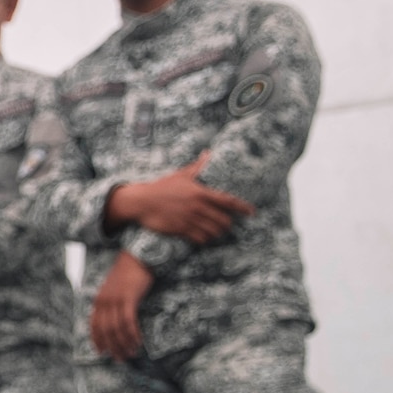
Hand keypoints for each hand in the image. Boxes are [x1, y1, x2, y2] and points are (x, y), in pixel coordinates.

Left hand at [88, 253, 153, 360]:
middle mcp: (104, 301)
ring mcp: (115, 300)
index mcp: (98, 301)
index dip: (97, 340)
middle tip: (121, 358)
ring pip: (116, 328)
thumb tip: (114, 322)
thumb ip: (111, 305)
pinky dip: (132, 333)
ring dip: (124, 343)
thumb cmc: (127, 275)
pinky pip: (128, 321)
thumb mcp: (113, 290)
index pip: (94, 325)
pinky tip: (138, 341)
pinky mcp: (128, 298)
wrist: (136, 258)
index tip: (102, 353)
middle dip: (112, 346)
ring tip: (132, 353)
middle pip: (105, 330)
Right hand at [105, 156, 251, 244]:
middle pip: (224, 221)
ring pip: (213, 232)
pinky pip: (200, 238)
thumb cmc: (162, 187)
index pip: (229, 201)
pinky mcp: (180, 230)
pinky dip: (205, 239)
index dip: (243, 208)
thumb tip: (208, 153)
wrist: (140, 202)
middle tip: (227, 224)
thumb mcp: (181, 175)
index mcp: (201, 193)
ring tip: (216, 232)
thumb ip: (198, 166)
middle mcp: (197, 207)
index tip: (252, 212)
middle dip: (228, 224)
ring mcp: (189, 220)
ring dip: (217, 233)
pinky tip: (204, 237)